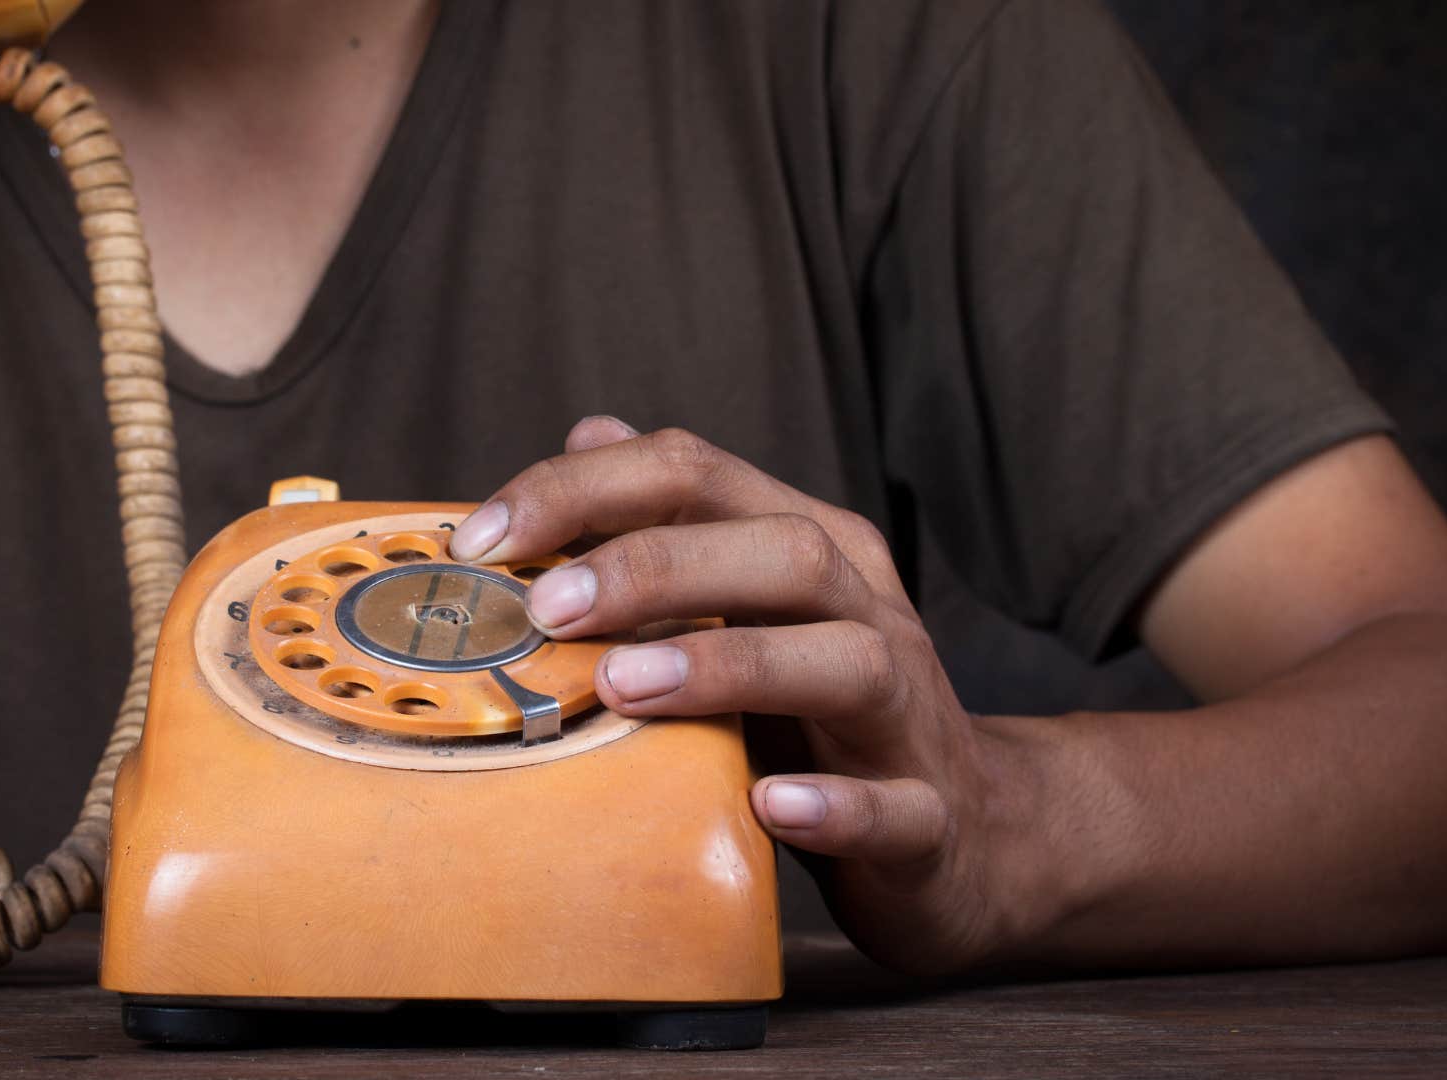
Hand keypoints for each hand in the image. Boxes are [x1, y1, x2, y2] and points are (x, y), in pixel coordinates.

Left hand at [450, 417, 1030, 973]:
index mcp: (810, 547)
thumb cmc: (820, 717)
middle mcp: (865, 608)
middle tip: (545, 608)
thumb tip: (586, 433)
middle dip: (655, 567)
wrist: (964, 834)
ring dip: (731, 665)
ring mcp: (905, 711)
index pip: (698, 474)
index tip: (482, 540)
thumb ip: (672, 525)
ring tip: (625, 687)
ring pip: (844, 659)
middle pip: (781, 548)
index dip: (584, 491)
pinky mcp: (927, 816)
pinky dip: (832, 806)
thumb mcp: (745, 607)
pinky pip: (892, 806)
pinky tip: (767, 805)